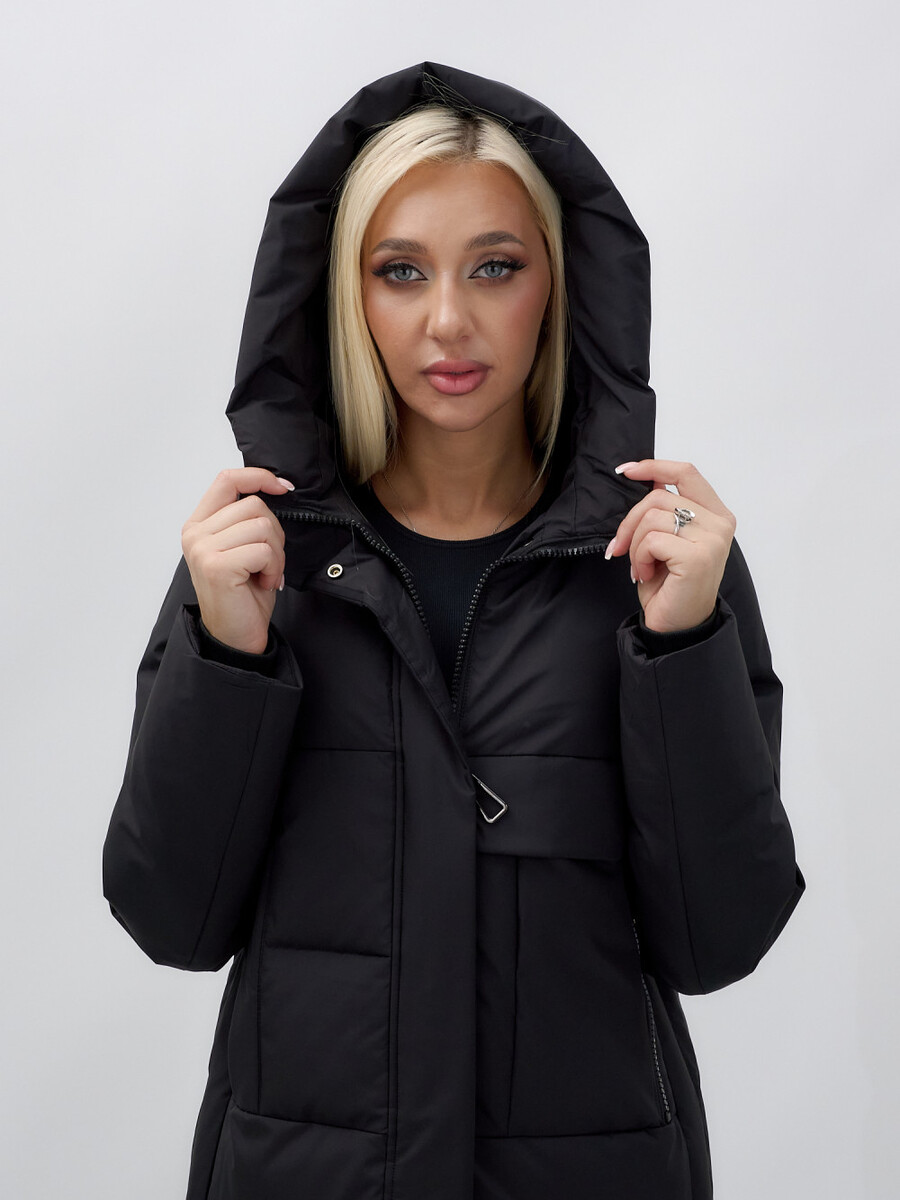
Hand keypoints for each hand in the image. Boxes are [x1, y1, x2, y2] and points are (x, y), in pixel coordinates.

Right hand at [181, 467, 294, 653]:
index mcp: (199, 525)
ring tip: (264, 574)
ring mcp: (203, 549)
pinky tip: (263, 583)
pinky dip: (274, 567)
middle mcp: (195, 534)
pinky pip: (263, 550)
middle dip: (275, 534)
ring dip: (276, 554)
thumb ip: (246, 519)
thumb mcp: (243, 548)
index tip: (283, 487)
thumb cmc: (243, 595)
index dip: (258, 476)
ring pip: (262, 526)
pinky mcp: (217, 566)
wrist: (236, 637)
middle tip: (268, 562)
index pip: (227, 479)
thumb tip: (276, 487)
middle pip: (253, 504)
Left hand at [605, 460, 735, 633]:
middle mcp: (720, 524)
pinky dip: (640, 558)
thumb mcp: (667, 538)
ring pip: (652, 517)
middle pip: (658, 497)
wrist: (676, 626)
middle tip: (620, 548)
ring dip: (634, 545)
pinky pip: (652, 540)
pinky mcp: (698, 557)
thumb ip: (665, 509)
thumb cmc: (670, 584)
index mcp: (716, 514)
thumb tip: (648, 478)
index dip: (653, 466)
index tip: (626, 471)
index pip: (686, 473)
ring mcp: (712, 540)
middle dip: (629, 522)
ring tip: (642, 566)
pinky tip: (647, 574)